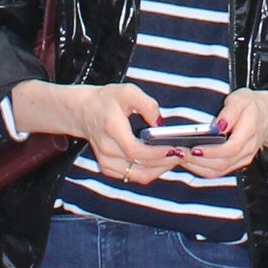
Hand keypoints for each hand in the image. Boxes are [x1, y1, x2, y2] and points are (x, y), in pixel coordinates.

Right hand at [11, 79, 176, 183]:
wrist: (83, 111)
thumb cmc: (106, 100)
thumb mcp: (127, 91)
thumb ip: (147, 105)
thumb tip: (160, 124)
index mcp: (111, 129)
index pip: (134, 150)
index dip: (156, 153)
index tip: (175, 149)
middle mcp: (107, 149)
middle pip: (140, 167)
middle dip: (165, 162)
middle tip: (184, 153)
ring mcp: (106, 161)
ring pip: (138, 176)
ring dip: (160, 169)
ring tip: (176, 157)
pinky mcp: (109, 168)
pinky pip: (133, 176)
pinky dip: (150, 172)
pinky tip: (162, 161)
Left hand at [180, 89, 267, 177]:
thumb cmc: (252, 106)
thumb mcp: (241, 99)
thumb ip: (229, 111)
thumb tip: (218, 126)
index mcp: (250, 131)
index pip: (230, 148)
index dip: (211, 151)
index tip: (193, 147)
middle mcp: (248, 149)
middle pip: (222, 163)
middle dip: (198, 160)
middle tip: (179, 152)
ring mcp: (243, 158)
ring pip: (218, 171)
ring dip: (197, 166)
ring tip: (180, 156)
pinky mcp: (237, 163)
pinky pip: (218, 171)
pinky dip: (201, 168)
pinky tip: (189, 160)